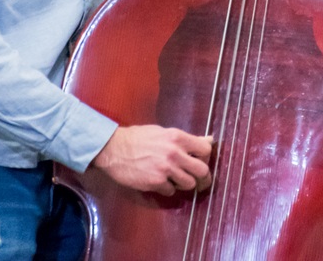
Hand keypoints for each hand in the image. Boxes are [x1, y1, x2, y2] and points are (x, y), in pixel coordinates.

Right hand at [92, 125, 211, 194]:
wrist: (114, 149)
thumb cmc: (138, 138)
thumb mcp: (163, 132)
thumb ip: (185, 139)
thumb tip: (208, 140)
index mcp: (177, 137)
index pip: (205, 150)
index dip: (205, 157)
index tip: (201, 160)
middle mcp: (174, 153)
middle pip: (202, 171)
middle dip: (202, 176)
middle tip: (198, 179)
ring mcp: (165, 169)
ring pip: (189, 184)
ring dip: (184, 183)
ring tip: (175, 179)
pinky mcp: (155, 183)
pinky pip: (171, 191)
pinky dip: (167, 188)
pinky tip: (160, 181)